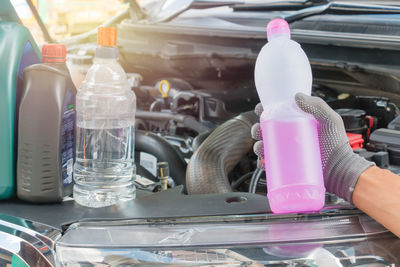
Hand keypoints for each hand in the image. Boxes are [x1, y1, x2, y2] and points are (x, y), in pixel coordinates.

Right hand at [251, 93, 374, 201]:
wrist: (340, 170)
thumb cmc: (338, 145)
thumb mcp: (330, 120)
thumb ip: (317, 105)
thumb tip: (297, 96)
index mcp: (297, 123)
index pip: (276, 114)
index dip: (265, 111)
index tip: (260, 109)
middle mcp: (290, 137)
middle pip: (266, 130)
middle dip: (257, 129)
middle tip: (259, 131)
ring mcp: (287, 152)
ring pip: (265, 147)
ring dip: (257, 146)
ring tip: (261, 148)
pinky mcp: (286, 167)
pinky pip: (269, 164)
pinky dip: (262, 163)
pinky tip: (263, 162)